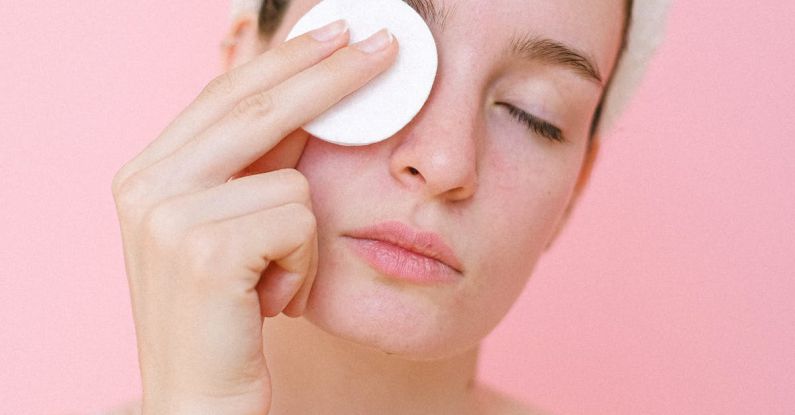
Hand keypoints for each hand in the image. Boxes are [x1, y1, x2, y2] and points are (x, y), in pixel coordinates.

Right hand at [111, 23, 396, 414]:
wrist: (201, 401)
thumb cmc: (228, 318)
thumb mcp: (233, 230)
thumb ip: (255, 167)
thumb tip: (312, 101)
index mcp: (147, 173)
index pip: (226, 94)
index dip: (286, 59)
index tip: (335, 33)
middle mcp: (145, 185)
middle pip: (256, 104)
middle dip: (330, 72)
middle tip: (385, 44)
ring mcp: (168, 214)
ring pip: (291, 179)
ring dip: (303, 238)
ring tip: (273, 281)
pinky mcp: (206, 248)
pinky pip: (299, 221)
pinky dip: (303, 264)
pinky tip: (271, 301)